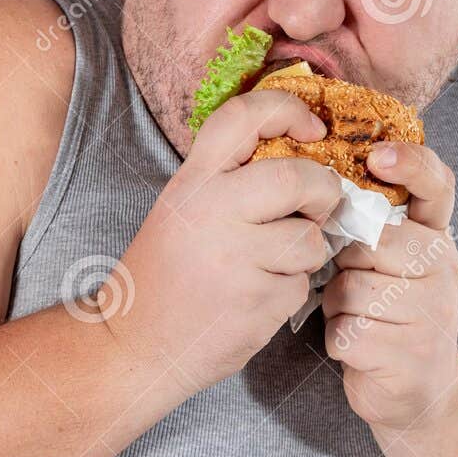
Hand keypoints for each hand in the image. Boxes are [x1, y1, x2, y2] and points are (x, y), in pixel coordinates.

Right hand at [105, 90, 342, 388]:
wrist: (134, 346)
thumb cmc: (165, 275)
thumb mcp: (182, 210)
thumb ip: (229, 180)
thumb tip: (302, 154)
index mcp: (191, 182)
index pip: (243, 116)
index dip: (288, 110)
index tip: (312, 127)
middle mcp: (212, 212)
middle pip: (297, 177)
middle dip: (323, 190)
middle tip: (319, 204)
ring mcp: (236, 258)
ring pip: (309, 238)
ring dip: (305, 252)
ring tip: (270, 264)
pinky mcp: (257, 302)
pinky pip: (301, 283)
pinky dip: (290, 290)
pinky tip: (257, 297)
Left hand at [322, 141, 457, 431]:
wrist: (420, 392)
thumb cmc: (391, 316)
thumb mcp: (393, 265)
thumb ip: (375, 230)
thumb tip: (326, 193)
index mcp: (437, 239)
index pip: (436, 186)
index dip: (410, 163)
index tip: (378, 156)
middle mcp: (443, 270)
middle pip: (369, 244)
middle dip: (345, 266)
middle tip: (356, 287)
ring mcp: (432, 314)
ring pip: (350, 289)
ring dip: (338, 307)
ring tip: (358, 319)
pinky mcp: (409, 354)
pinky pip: (347, 332)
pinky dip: (339, 342)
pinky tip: (359, 348)